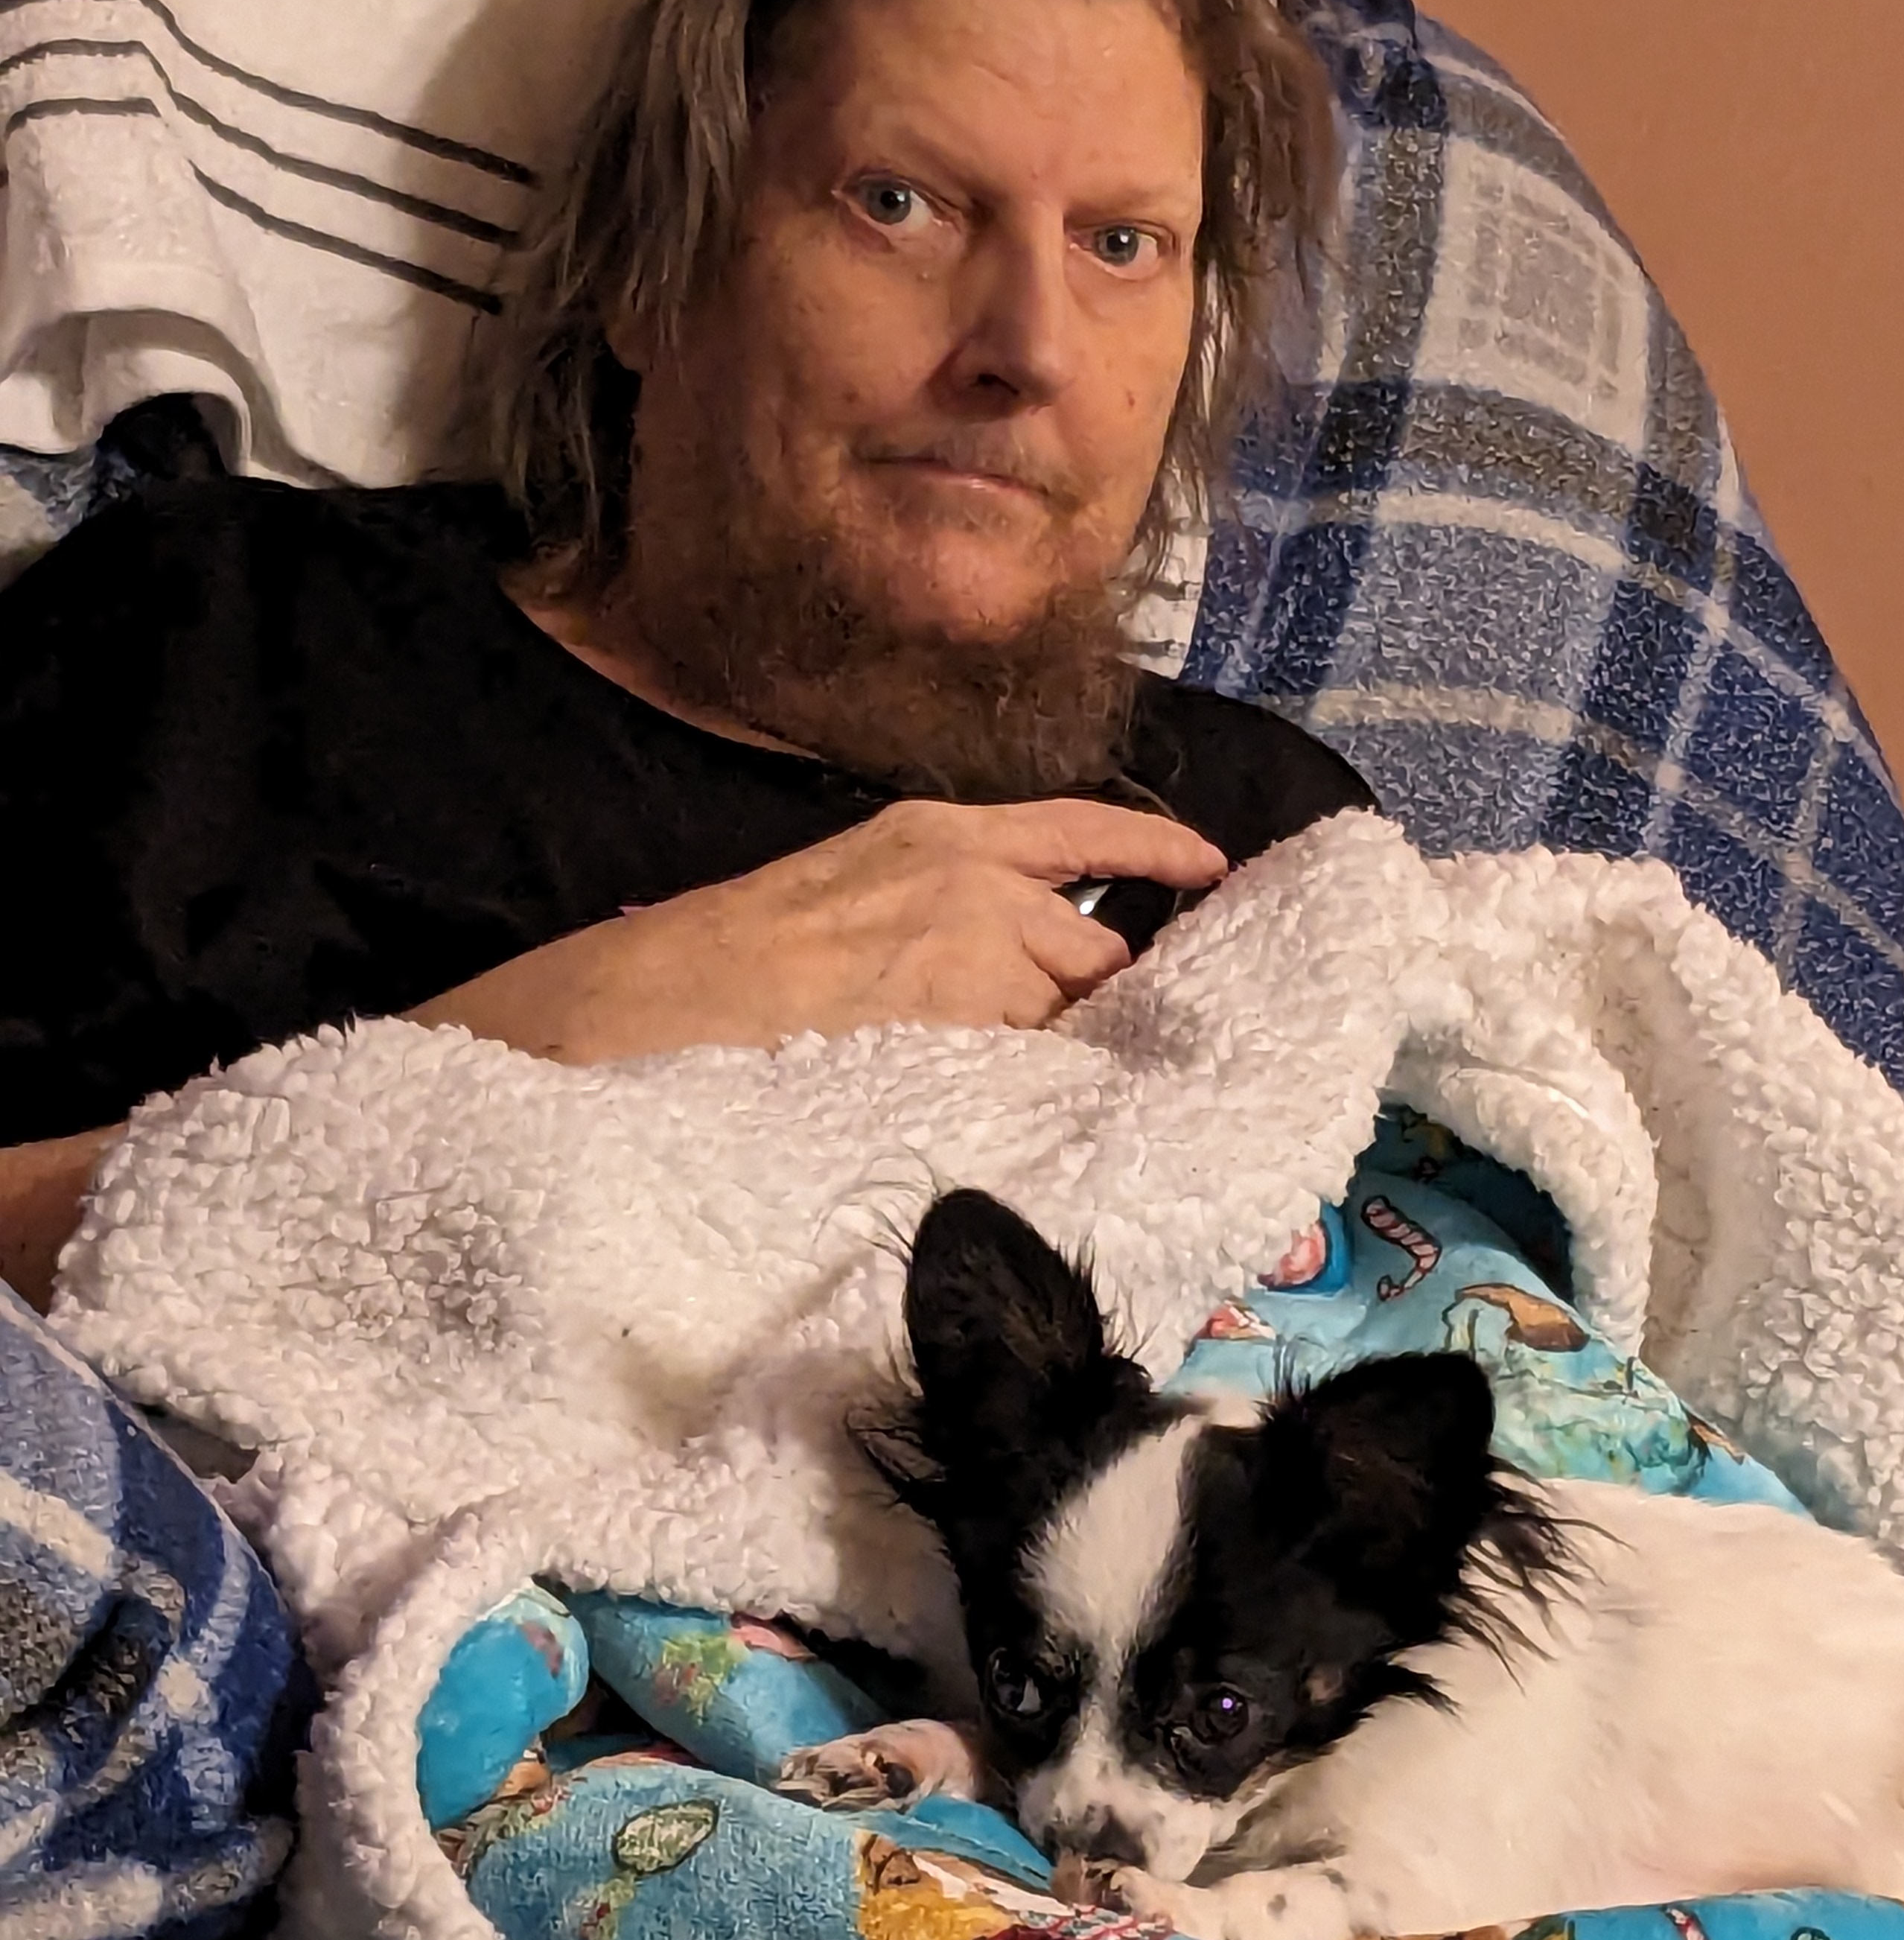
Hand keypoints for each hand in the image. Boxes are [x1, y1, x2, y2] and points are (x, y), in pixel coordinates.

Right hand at [408, 797, 1226, 1065]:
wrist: (653, 1006)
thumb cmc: (724, 961)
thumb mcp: (841, 892)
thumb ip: (930, 908)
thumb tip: (996, 957)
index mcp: (935, 836)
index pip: (1082, 827)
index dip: (1157, 848)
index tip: (1215, 871)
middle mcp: (972, 881)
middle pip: (1092, 940)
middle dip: (1092, 992)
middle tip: (1063, 1042)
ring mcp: (972, 953)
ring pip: (1069, 1009)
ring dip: (1060, 1047)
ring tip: (1008, 1084)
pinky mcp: (961, 1026)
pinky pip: (1036, 1066)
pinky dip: (1034, 1089)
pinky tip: (1000, 1112)